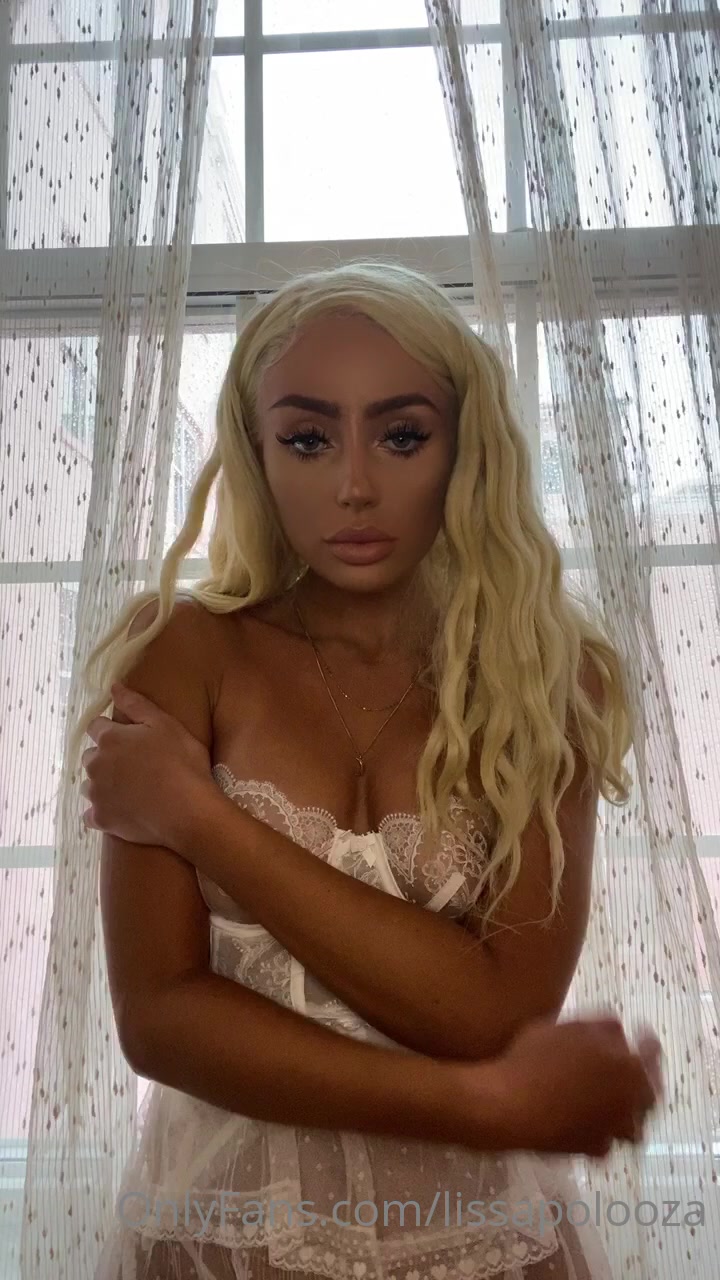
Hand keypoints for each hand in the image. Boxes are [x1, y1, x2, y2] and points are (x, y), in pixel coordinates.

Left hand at [81, 683, 212, 849]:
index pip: (95, 727)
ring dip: (103, 785)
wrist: (188, 811)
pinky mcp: (101, 820)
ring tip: (129, 790)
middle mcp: (95, 765)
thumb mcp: (165, 724)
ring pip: (89, 785)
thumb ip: (136, 704)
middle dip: (106, 758)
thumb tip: (113, 686)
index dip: (111, 730)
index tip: (129, 739)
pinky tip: (121, 812)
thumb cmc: (182, 763)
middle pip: (90, 756)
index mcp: (109, 739)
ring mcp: (96, 795)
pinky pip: (91, 815)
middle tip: (133, 765)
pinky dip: (103, 812)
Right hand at [457, 1015, 661, 1158]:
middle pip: (649, 1094)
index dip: (646, 1041)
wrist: (509, 1107)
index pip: (653, 1054)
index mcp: (630, 1070)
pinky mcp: (591, 1151)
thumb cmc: (538, 1059)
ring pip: (632, 1123)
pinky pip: (606, 1138)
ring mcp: (612, 1132)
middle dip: (642, 1080)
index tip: (641, 1034)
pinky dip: (602, 1129)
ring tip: (610, 1100)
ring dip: (627, 1111)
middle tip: (626, 1068)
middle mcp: (631, 1104)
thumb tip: (621, 1032)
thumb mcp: (570, 1027)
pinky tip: (587, 1120)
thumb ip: (604, 1029)